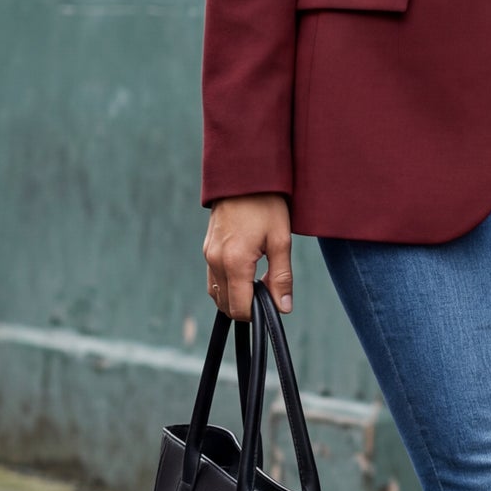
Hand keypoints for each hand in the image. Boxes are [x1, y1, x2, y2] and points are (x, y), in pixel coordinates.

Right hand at [203, 194, 292, 318]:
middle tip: (267, 291)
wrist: (244, 175)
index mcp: (234, 262)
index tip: (272, 303)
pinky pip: (213, 278)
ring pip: (216, 293)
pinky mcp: (207, 248)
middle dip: (246, 307)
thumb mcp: (281, 240)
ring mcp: (208, 254)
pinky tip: (244, 274)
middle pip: (225, 305)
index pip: (239, 308)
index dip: (257, 314)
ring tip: (257, 282)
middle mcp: (215, 261)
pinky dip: (227, 285)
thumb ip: (282, 277)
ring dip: (235, 297)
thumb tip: (283, 308)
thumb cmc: (266, 204)